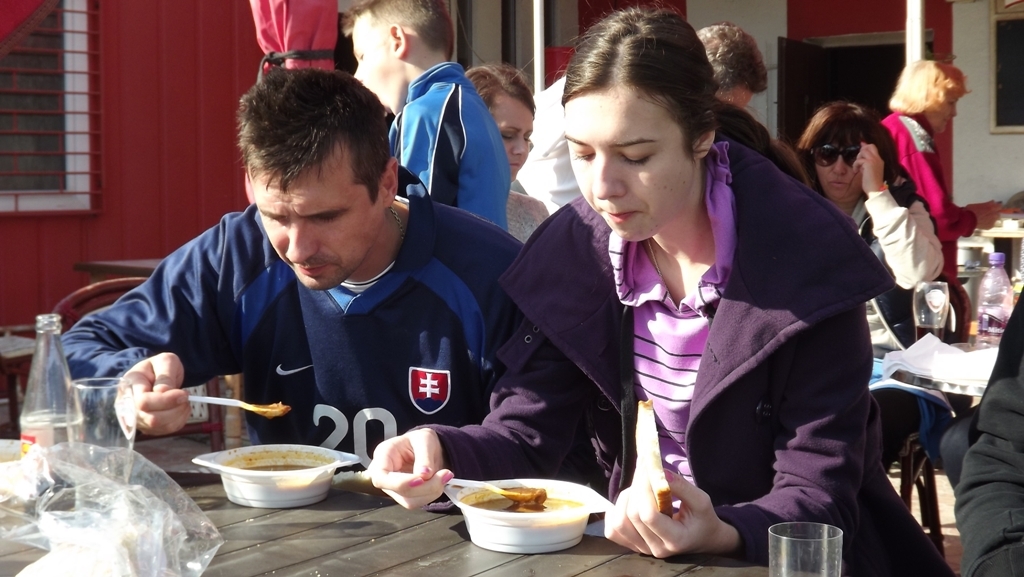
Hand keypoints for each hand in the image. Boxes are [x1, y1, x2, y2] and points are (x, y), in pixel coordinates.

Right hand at [123, 353, 190, 434]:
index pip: (143, 402)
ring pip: (159, 427)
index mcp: (130, 385)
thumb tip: (164, 392)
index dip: (166, 401)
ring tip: (184, 401)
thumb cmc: (158, 367)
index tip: (184, 393)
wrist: (154, 375)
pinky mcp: (147, 426)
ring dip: (179, 415)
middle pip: (151, 418)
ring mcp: (136, 418)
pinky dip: (179, 421)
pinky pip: (165, 430)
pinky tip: (180, 409)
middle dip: (175, 409)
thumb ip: (165, 375)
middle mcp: (128, 405)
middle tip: (185, 396)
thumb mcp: (164, 361)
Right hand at [368, 428, 452, 508]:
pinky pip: (418, 501)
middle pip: (398, 491)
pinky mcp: (406, 495)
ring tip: (444, 475)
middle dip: (424, 487)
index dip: (400, 483)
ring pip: (410, 501)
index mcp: (383, 455)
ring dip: (431, 492)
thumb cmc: (421, 440)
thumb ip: (424, 456)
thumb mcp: (425, 439)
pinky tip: (440, 481)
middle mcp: (385, 474)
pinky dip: (433, 493)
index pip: (381, 478)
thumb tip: (424, 474)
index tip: (421, 479)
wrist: (428, 448)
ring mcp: (394, 488)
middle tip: (444, 475)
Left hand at [605, 469, 741, 557]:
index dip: (644, 489)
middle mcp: (656, 548)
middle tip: (644, 471)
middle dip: (635, 487)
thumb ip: (681, 486)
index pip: (649, 516)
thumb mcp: (701, 500)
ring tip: (640, 489)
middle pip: (632, 515)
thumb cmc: (702, 519)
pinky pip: (612, 530)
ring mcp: (642, 549)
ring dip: (625, 498)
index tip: (649, 469)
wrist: (702, 539)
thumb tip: (659, 471)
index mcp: (675, 539)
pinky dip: (615, 512)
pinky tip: (629, 502)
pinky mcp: (633, 545)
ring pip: (619, 522)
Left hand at [853, 143, 885, 195]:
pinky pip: (859, 160)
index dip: (866, 146)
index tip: (861, 147)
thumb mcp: (869, 170)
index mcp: (879, 160)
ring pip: (864, 151)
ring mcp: (874, 160)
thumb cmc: (871, 182)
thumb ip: (866, 163)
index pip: (874, 148)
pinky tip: (856, 171)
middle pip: (870, 146)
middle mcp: (878, 159)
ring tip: (857, 167)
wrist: (875, 189)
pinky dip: (855, 165)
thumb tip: (860, 157)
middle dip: (862, 150)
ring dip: (858, 158)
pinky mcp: (869, 164)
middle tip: (858, 159)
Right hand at [966, 200, 1002, 229]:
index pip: (999, 205)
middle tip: (986, 214)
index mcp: (992, 207)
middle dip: (994, 213)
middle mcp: (995, 214)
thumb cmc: (970, 211)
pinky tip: (981, 223)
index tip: (993, 207)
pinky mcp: (990, 226)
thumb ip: (986, 204)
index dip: (996, 206)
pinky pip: (991, 224)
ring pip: (994, 219)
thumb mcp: (977, 204)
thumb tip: (991, 203)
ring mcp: (993, 221)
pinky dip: (987, 224)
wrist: (967, 221)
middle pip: (997, 213)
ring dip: (991, 219)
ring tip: (983, 219)